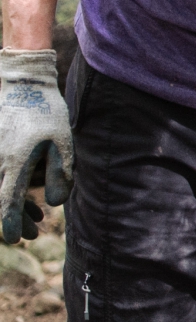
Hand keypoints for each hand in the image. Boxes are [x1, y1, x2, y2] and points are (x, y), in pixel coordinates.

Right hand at [0, 50, 71, 244]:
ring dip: (14, 206)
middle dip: (14, 221)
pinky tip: (30, 198)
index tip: (16, 238)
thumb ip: (59, 174)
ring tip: (36, 218)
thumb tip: (54, 203)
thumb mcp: (62, 142)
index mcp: (14, 164)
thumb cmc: (45, 112)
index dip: (11, 225)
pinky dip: (8, 190)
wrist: (20, 83)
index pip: (6, 204)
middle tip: (30, 234)